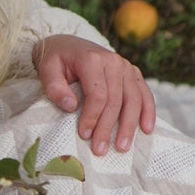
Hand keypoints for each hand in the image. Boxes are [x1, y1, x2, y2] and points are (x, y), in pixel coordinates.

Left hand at [34, 34, 155, 154]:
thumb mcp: (47, 69)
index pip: (98, 94)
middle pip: (116, 100)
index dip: (92, 117)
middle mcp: (114, 61)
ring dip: (129, 126)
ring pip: (134, 100)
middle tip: (100, 149)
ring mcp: (127, 67)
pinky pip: (145, 94)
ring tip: (122, 147)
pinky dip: (148, 112)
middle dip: (108, 127)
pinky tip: (146, 130)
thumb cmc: (58, 61)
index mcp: (92, 59)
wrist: (70, 45)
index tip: (84, 135)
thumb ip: (54, 87)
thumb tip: (71, 107)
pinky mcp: (133, 73)